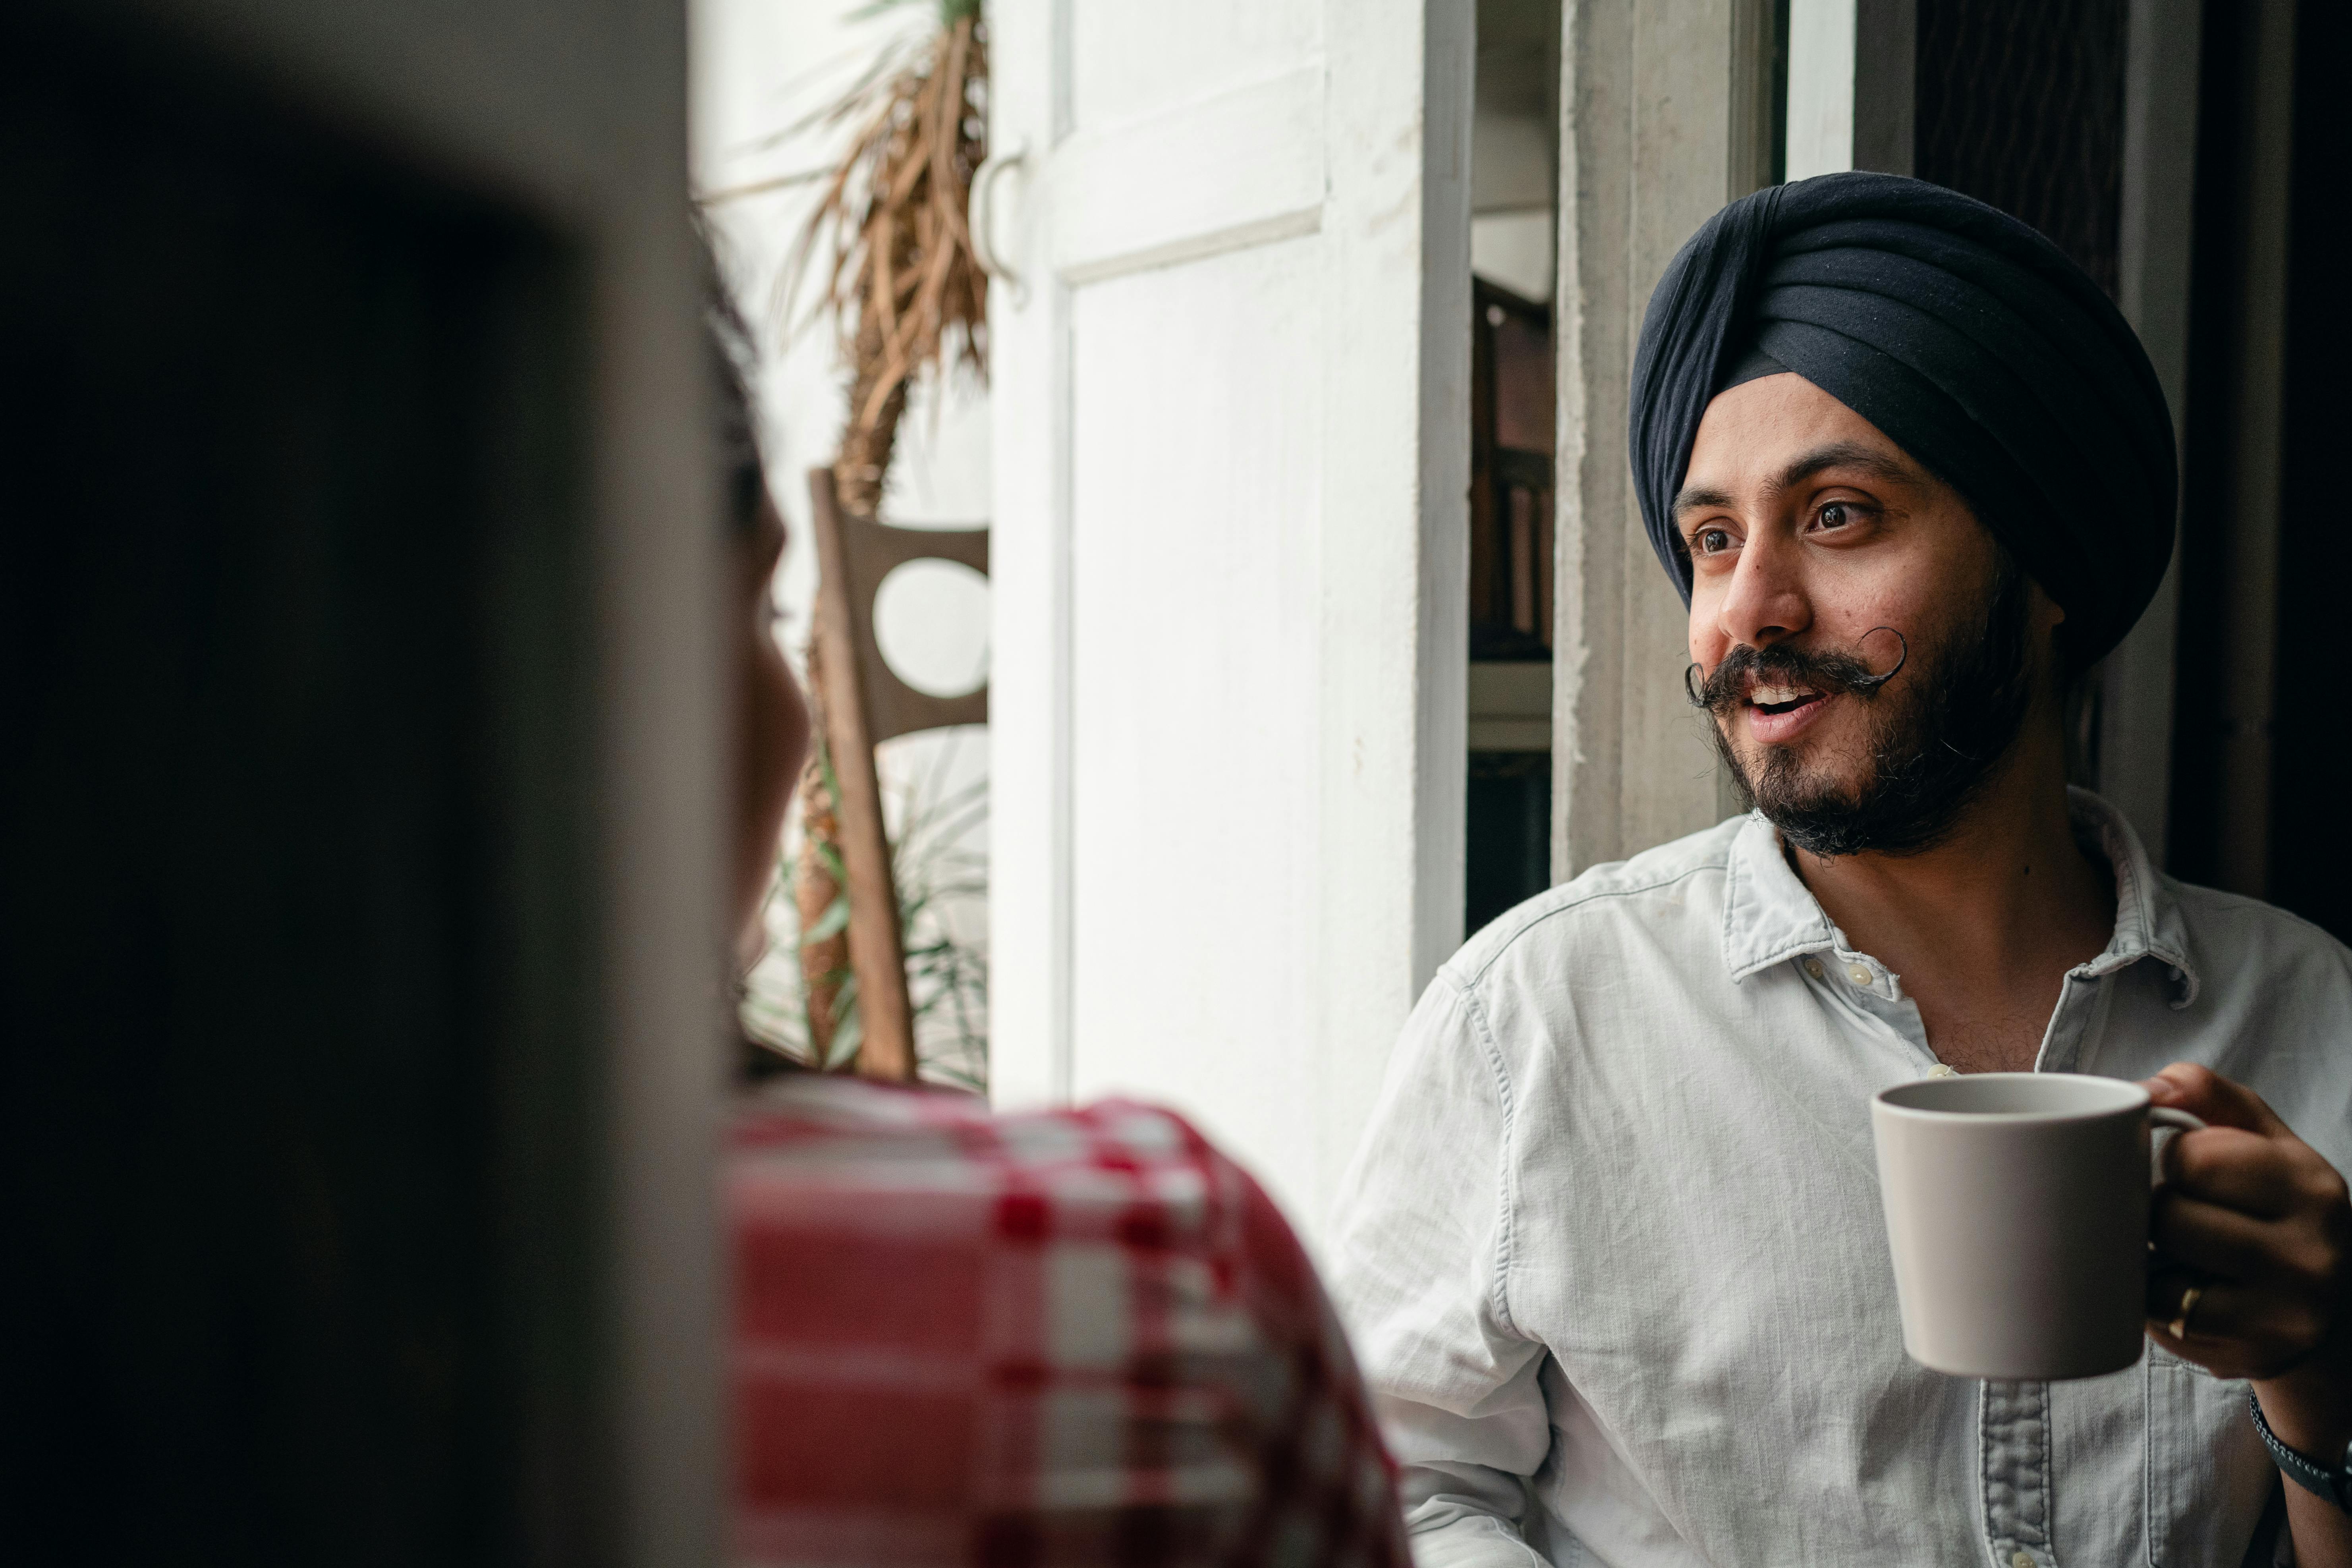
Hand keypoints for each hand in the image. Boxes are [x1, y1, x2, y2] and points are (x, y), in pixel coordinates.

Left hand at [2142, 1064, 2351, 1462]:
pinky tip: (2186, 1289)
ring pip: (2159, 1271)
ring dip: (2150, 1257)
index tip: (2193, 1171)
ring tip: (2183, 1252)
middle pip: (2170, 1216)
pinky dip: (2155, 1301)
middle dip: (2160, 1211)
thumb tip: (2148, 1089)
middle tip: (2185, 1217)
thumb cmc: (2272, 1204)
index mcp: (2311, 1185)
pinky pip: (2162, 1317)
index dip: (2174, 1159)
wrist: (2327, 1304)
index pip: (2194, 1156)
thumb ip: (2207, 1093)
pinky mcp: (2255, 1351)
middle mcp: (2312, 1251)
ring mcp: (2287, 1310)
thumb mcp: (2259, 1138)